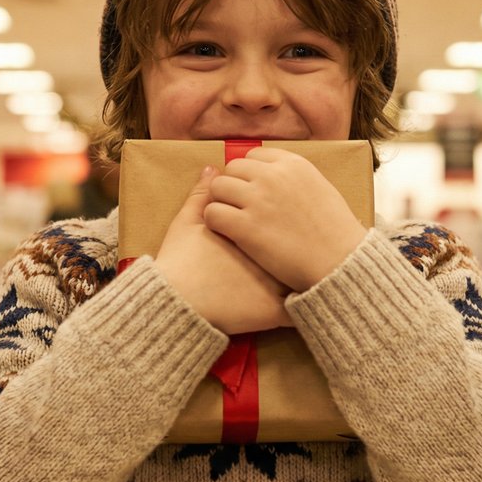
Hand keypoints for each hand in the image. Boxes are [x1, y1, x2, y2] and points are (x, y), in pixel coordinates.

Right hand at [153, 166, 290, 333]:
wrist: (178, 302)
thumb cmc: (179, 262)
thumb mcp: (186, 223)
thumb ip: (200, 195)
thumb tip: (211, 169)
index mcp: (253, 227)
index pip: (280, 217)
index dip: (280, 219)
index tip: (277, 222)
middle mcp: (271, 252)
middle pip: (297, 242)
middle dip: (298, 241)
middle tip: (289, 244)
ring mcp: (276, 282)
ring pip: (303, 274)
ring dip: (303, 271)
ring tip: (297, 271)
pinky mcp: (275, 311)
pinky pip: (298, 309)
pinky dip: (302, 304)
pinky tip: (301, 300)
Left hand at [204, 148, 367, 292]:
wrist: (340, 261)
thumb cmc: (335, 231)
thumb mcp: (320, 188)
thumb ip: (294, 177)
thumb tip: (273, 174)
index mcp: (293, 164)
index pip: (254, 154)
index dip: (250, 173)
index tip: (253, 189)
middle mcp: (273, 176)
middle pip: (232, 168)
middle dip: (233, 186)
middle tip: (239, 207)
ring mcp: (258, 199)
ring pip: (218, 187)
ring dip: (221, 202)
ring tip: (232, 219)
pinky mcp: (245, 226)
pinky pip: (212, 213)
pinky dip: (215, 222)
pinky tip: (227, 233)